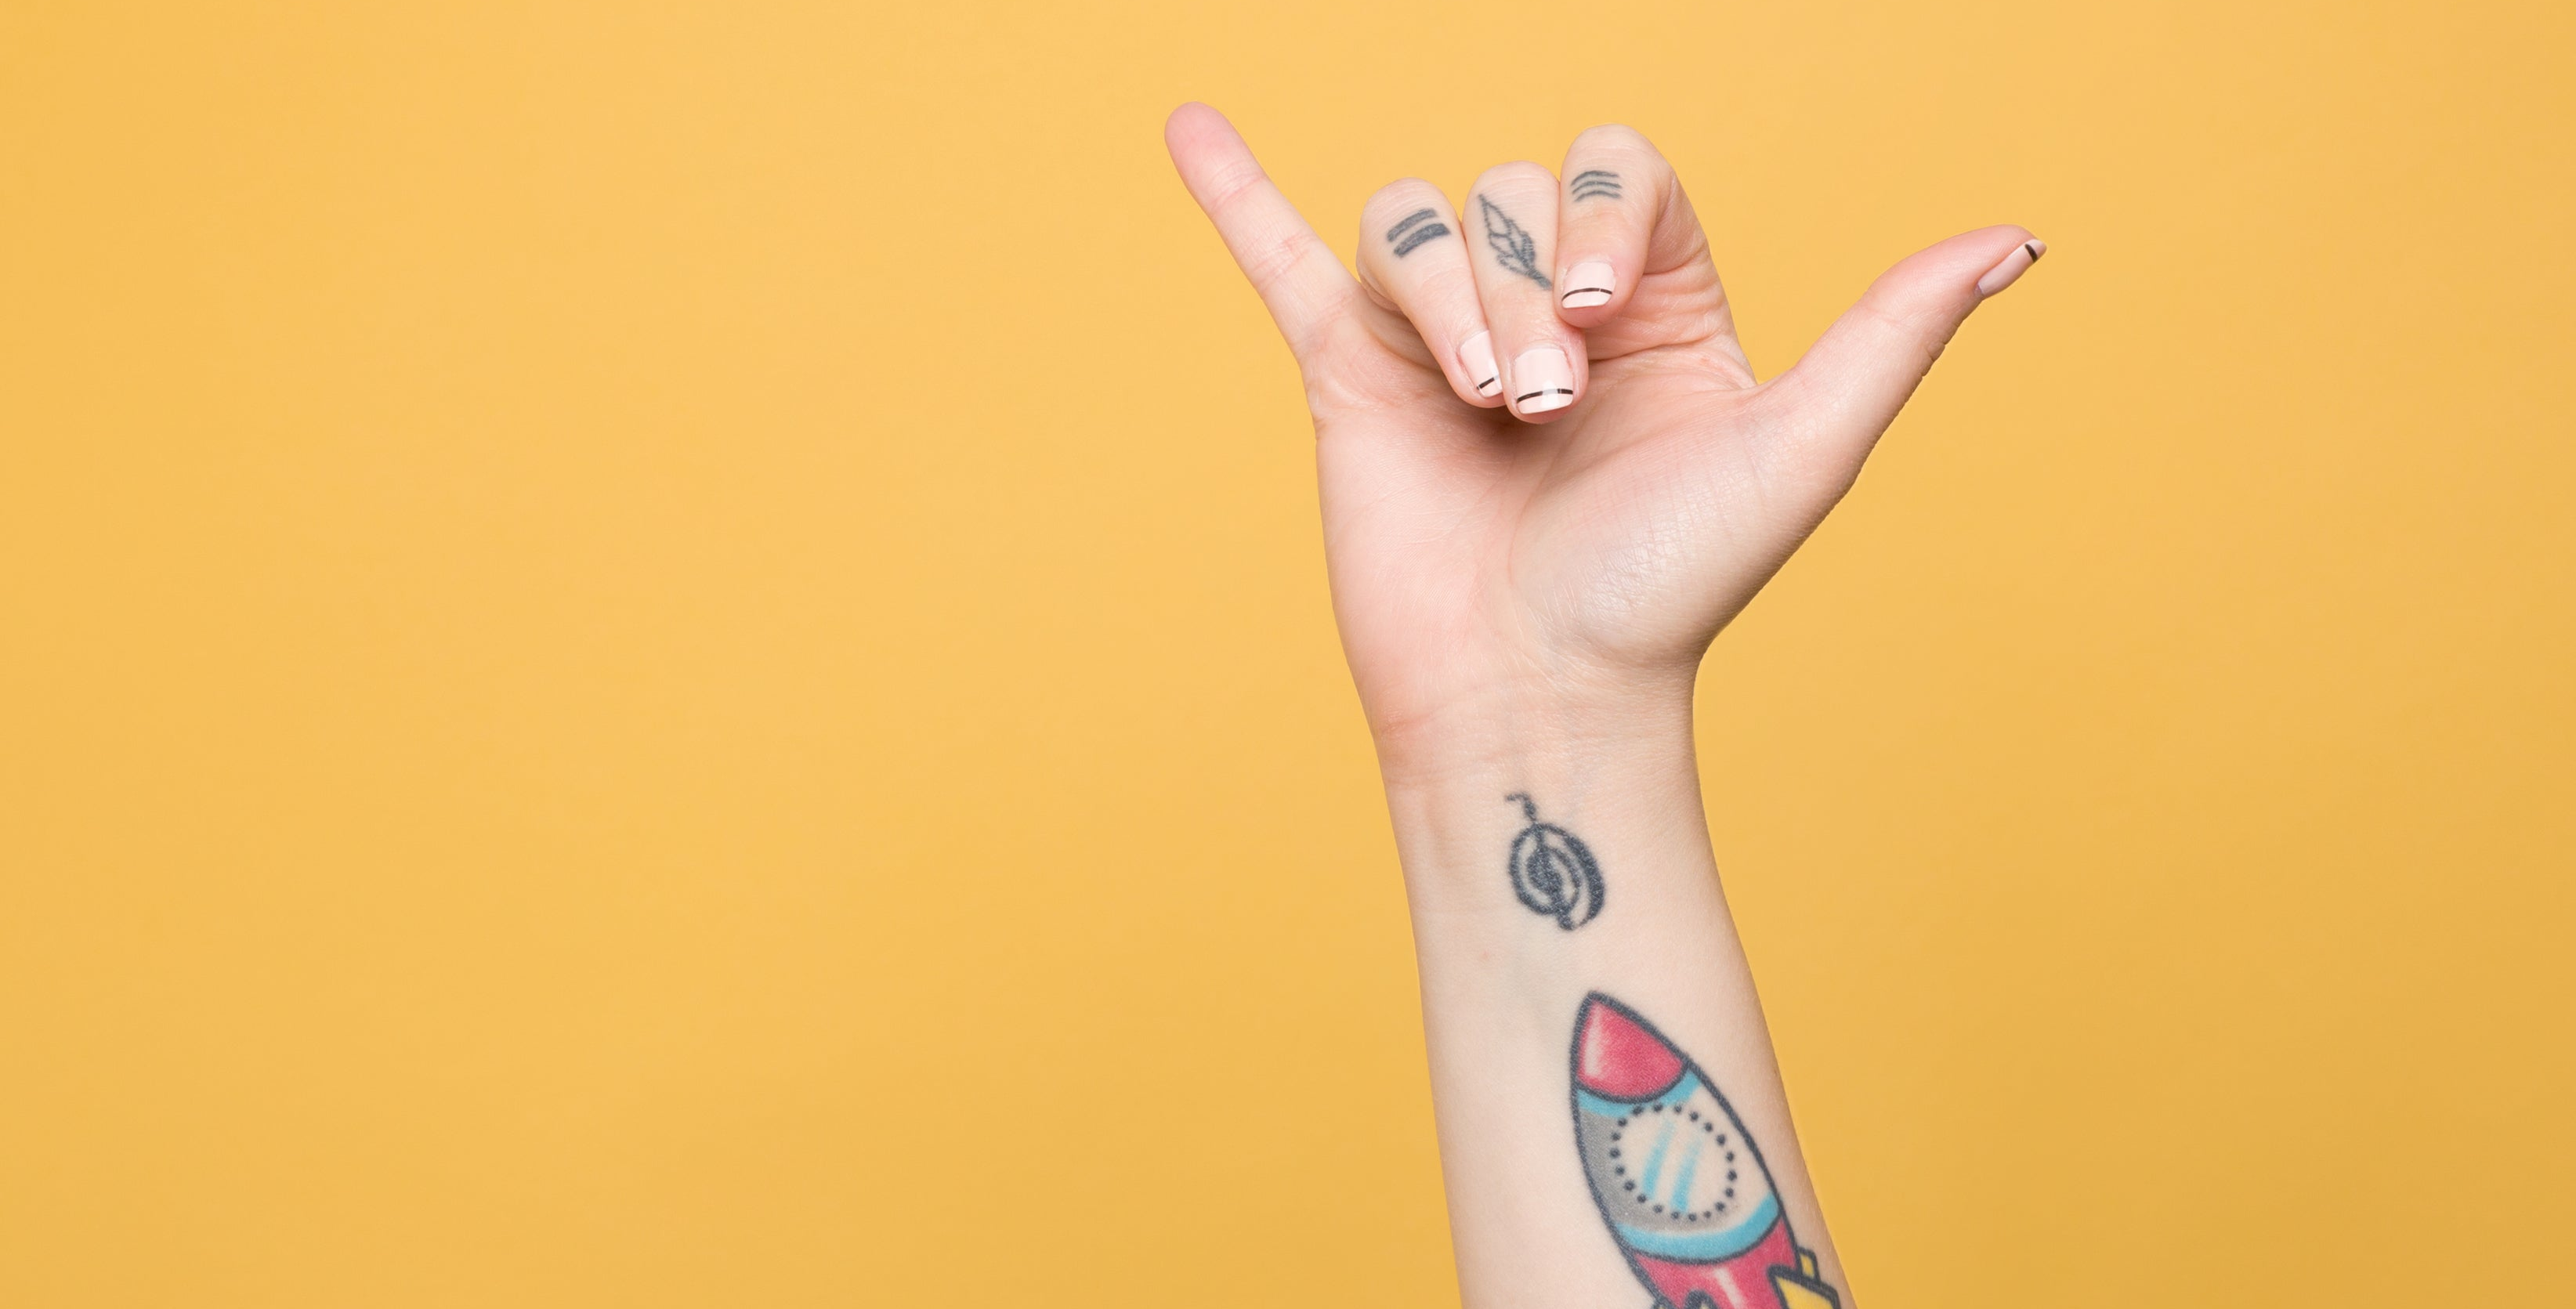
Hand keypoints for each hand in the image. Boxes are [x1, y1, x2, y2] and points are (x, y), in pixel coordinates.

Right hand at [1165, 104, 2042, 765]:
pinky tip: (1192, 126)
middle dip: (1521, 285)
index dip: (1605, 214)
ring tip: (1475, 408)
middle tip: (1539, 409)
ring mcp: (1437, 343)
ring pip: (1413, 226)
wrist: (1536, 699)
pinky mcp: (1347, 381)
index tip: (1606, 312)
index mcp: (1655, 314)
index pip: (1619, 173)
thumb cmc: (1668, 594)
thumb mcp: (1798, 451)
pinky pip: (1283, 262)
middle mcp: (1543, 311)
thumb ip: (1889, 338)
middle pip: (1506, 194)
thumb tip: (2015, 241)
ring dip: (1442, 299)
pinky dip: (1236, 196)